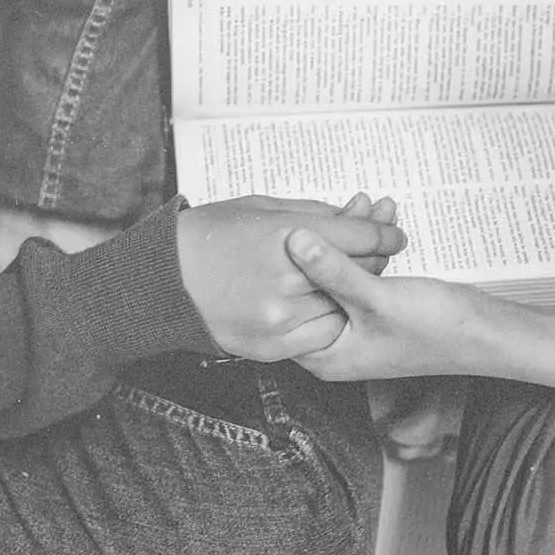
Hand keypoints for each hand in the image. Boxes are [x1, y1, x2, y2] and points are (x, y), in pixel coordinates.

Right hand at [176, 194, 404, 360]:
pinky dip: (328, 321)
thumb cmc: (208, 236)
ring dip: (351, 293)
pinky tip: (322, 306)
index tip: (393, 232)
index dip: (384, 232)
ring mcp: (281, 318)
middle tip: (377, 251)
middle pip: (359, 272)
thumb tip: (357, 215)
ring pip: (344, 307)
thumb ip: (314, 214)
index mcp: (287, 237)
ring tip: (348, 278)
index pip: (362, 237)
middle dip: (373, 260)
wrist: (161, 282)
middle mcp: (289, 280)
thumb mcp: (261, 208)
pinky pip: (321, 337)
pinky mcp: (272, 346)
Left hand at [284, 225, 501, 381]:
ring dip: (353, 238)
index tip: (292, 226)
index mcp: (324, 354)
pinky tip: (377, 218)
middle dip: (328, 240)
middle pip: (314, 284)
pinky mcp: (372, 309)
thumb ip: (334, 269)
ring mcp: (353, 324)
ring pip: (339, 272)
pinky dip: (366, 247)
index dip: (288, 264)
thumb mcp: (378, 298)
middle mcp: (334, 341)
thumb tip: (295, 242)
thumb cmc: (438, 332)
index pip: (288, 305)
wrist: (485, 334)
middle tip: (342, 207)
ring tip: (367, 204)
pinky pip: (358, 271)